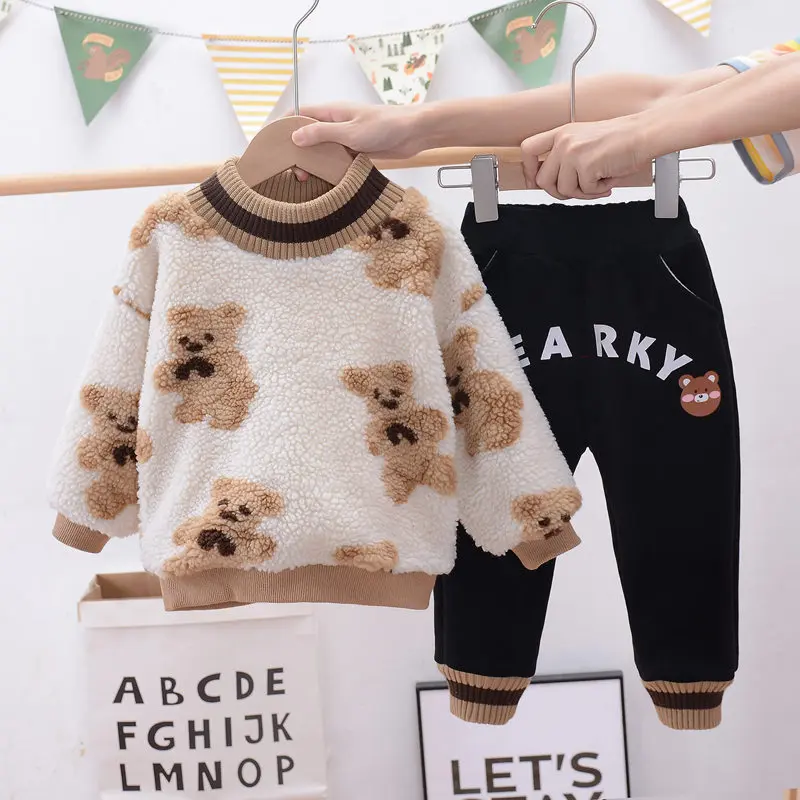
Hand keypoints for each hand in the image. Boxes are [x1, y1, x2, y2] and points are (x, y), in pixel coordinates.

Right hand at [290, 104, 420, 175]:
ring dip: (312, 163)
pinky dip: (327, 169)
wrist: (413, 134)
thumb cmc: (384, 126)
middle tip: (291, 171)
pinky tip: (323, 182)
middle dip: (296, 151)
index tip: (269, 142)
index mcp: (330, 112)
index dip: (283, 126)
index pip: (298, 115)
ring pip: (320, 151)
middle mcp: (335, 124)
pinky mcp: (354, 151)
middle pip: (307, 135)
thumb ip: (322, 134)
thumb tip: (294, 137)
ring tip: (304, 180)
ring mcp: (344, 138)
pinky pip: (335, 160)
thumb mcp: (349, 132)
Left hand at [520, 115, 650, 199]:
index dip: (528, 170)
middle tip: (578, 190)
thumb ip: (565, 159)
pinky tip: (608, 179)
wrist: (644, 133)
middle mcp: (564, 141)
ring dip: (582, 193)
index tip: (533, 181)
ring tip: (599, 182)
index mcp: (561, 133)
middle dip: (560, 192)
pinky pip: (584, 191)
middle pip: (542, 180)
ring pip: (563, 190)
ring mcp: (573, 152)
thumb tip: (553, 185)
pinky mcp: (586, 165)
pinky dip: (598, 191)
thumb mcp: (585, 142)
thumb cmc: (620, 140)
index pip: (527, 149)